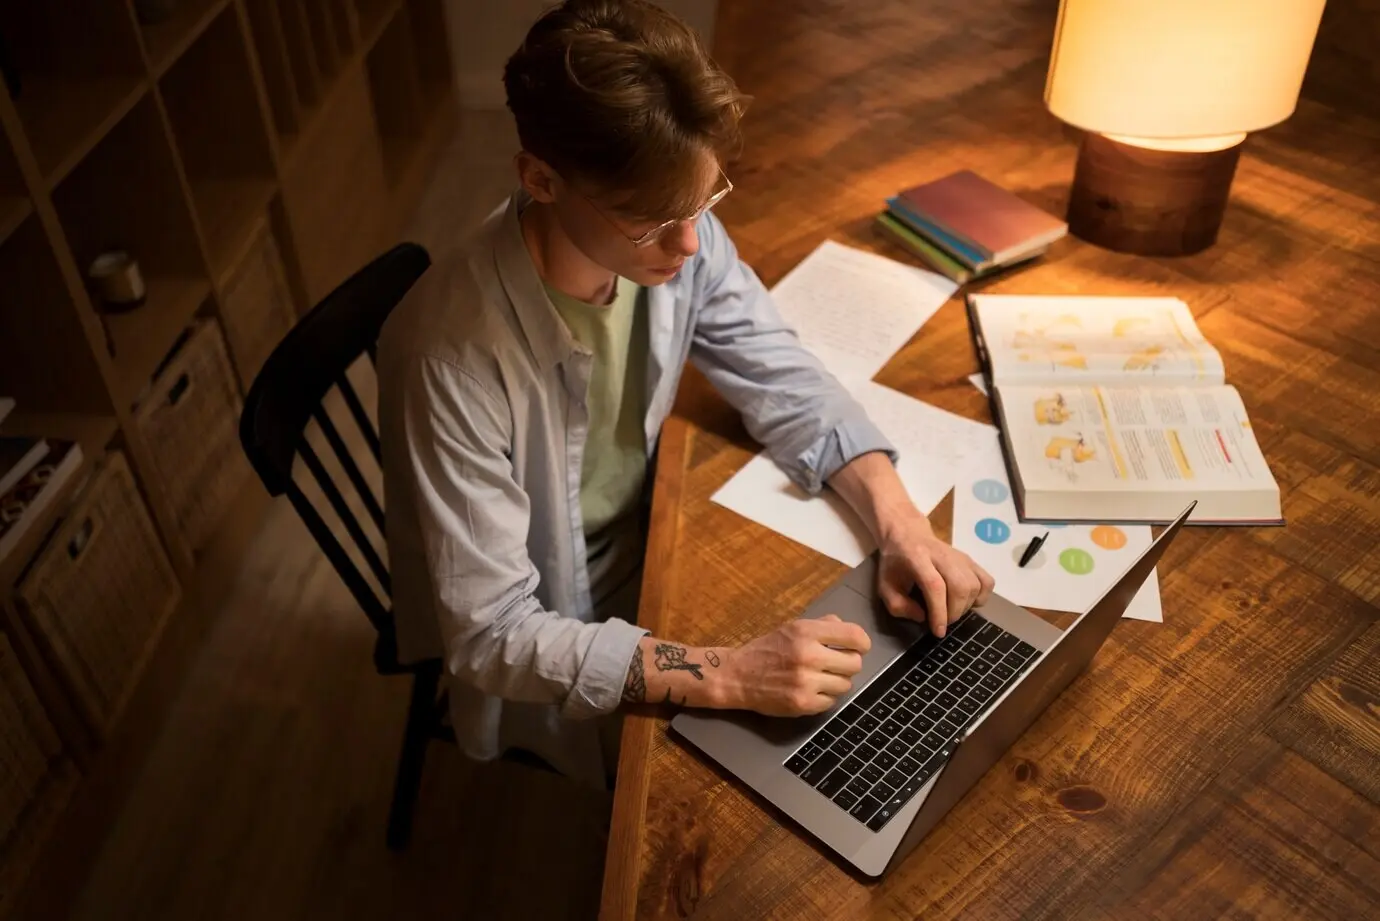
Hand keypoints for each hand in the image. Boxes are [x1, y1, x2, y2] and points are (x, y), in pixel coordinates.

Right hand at [717, 615, 871, 715]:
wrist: (737, 676)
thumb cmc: (767, 650)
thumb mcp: (792, 628)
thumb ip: (822, 626)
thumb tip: (847, 630)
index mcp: (806, 632)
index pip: (854, 636)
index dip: (862, 643)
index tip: (858, 647)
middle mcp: (808, 655)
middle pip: (855, 664)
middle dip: (848, 664)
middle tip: (835, 664)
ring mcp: (806, 682)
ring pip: (845, 685)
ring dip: (836, 682)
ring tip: (820, 678)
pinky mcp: (803, 704)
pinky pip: (831, 702)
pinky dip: (824, 697)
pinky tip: (810, 690)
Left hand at [878, 511, 993, 637]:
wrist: (908, 536)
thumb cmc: (895, 564)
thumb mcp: (885, 586)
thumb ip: (898, 606)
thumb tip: (923, 618)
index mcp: (917, 558)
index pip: (935, 586)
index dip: (939, 611)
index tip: (938, 631)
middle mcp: (943, 555)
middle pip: (960, 586)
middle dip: (954, 612)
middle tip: (942, 621)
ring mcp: (960, 557)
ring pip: (975, 586)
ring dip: (965, 607)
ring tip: (950, 611)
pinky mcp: (971, 560)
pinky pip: (986, 582)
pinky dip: (980, 597)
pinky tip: (966, 601)